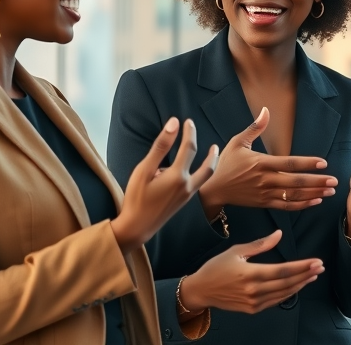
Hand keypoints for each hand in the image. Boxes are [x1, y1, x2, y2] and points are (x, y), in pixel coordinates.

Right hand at [111, 118, 217, 253]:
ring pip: (206, 177)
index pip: (189, 148)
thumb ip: (160, 146)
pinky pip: (198, 184)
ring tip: (211, 155)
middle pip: (208, 166)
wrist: (137, 228)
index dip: (189, 132)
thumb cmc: (136, 198)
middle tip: (214, 144)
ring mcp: (188, 196)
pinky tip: (193, 172)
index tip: (188, 122)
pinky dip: (201, 174)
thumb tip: (173, 124)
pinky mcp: (184, 202)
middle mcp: (188, 186)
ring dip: (210, 165)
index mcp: (178, 176)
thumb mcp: (144, 170)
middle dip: (212, 153)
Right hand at [180, 230, 323, 314]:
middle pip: (287, 283)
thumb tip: (279, 234)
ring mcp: (253, 302)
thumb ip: (261, 244)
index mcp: (250, 273)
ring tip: (313, 275)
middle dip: (306, 274)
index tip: (316, 261)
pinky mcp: (252, 309)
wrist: (200, 290)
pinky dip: (289, 293)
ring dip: (301, 284)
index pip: (283, 271)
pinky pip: (275, 301)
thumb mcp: (236, 250)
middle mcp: (253, 290)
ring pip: (284, 294)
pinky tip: (297, 285)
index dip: (302, 266)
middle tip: (320, 267)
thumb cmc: (216, 268)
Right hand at [199, 108, 337, 215]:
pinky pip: (286, 207)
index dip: (307, 163)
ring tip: (330, 192)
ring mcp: (265, 193)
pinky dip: (302, 205)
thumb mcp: (237, 142)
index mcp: (260, 163)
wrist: (213, 189)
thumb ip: (254, 127)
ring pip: (293, 196)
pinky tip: (315, 201)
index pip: (288, 163)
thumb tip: (266, 110)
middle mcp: (265, 180)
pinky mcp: (264, 204)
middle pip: (295, 182)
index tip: (323, 163)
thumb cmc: (226, 164)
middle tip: (334, 181)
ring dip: (313, 194)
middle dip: (316, 182)